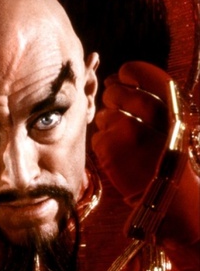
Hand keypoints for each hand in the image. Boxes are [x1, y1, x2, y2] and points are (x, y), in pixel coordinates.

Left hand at [92, 61, 199, 246]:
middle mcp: (151, 115)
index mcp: (173, 108)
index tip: (123, 74)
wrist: (167, 199)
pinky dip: (103, 143)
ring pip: (102, 115)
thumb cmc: (164, 162)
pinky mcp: (108, 146)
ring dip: (107, 125)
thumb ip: (147, 103)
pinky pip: (97, 136)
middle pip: (116, 92)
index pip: (149, 76)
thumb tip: (114, 80)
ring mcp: (126, 130)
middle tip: (117, 109)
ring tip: (122, 141)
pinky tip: (115, 154)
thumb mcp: (169, 127)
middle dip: (112, 98)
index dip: (132, 72)